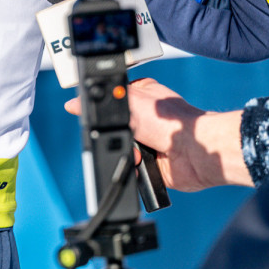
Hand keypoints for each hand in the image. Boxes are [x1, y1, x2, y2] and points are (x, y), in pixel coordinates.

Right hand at [64, 77, 251, 191]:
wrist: (195, 152)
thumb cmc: (172, 122)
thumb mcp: (131, 102)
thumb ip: (103, 103)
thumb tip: (73, 103)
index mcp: (140, 98)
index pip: (111, 104)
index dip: (103, 114)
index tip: (99, 119)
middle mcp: (144, 121)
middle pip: (113, 130)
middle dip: (113, 137)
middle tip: (125, 135)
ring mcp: (148, 144)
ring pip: (119, 151)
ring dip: (123, 154)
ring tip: (136, 151)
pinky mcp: (150, 166)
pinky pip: (129, 170)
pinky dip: (131, 169)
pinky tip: (139, 163)